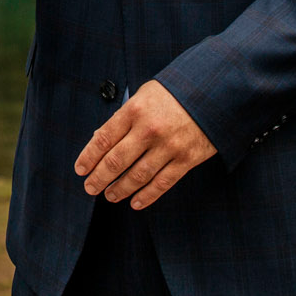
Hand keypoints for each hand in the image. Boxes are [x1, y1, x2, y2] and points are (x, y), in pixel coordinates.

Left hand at [74, 80, 215, 210]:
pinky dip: (147, 196)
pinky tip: (135, 203)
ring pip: (138, 176)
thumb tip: (99, 138)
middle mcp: (150, 129)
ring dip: (120, 189)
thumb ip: (123, 117)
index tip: (80, 169)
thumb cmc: (175, 92)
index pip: (104, 138)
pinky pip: (163, 183)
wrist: (214, 92)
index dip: (89, 157)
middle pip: (117, 161)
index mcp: (135, 110)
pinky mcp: (187, 159)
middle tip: (90, 188)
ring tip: (109, 196)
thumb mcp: (144, 94)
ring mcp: (169, 146)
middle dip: (99, 178)